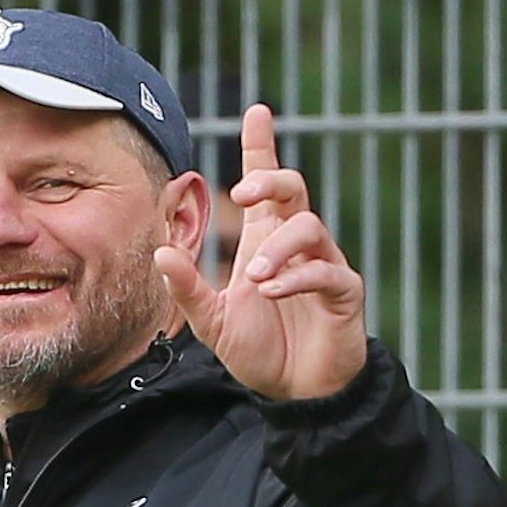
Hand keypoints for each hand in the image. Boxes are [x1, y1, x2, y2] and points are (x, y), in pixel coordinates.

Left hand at [153, 104, 366, 400]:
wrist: (296, 394)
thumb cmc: (261, 351)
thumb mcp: (213, 322)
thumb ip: (188, 289)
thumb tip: (162, 252)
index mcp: (265, 242)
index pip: (267, 185)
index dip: (262, 148)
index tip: (257, 111)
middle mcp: (296, 246)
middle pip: (293, 189)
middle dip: (270, 179)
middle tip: (242, 193)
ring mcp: (324, 265)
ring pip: (310, 227)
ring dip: (280, 247)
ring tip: (256, 279)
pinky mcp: (344, 293)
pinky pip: (327, 272)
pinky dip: (298, 277)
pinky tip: (273, 292)